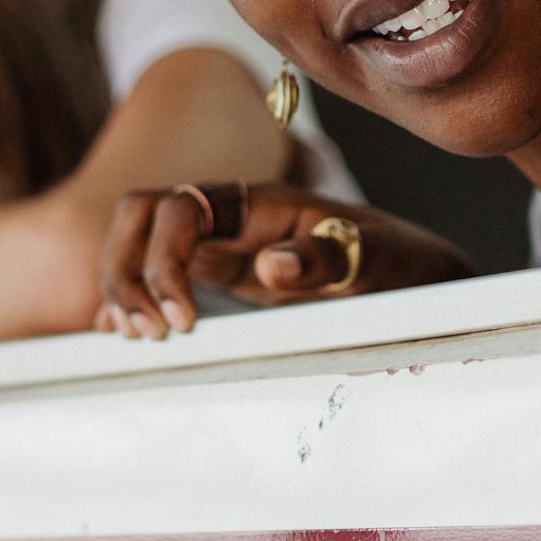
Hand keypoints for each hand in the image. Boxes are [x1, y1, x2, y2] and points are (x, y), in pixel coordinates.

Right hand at [95, 183, 475, 338]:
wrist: (417, 271)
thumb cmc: (398, 256)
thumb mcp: (377, 256)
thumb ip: (326, 256)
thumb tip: (271, 264)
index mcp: (261, 202)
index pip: (181, 206)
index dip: (164, 259)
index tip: (183, 319)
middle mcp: (233, 217)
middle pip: (142, 212)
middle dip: (125, 267)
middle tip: (148, 331)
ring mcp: (225, 243)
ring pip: (141, 240)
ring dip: (124, 285)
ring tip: (140, 338)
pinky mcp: (226, 272)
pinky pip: (161, 271)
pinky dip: (137, 298)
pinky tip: (130, 332)